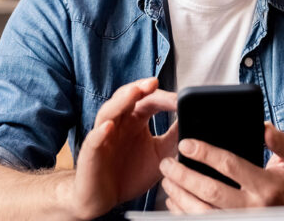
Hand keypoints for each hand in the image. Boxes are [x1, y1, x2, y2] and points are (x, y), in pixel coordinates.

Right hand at [71, 78, 177, 219]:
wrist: (104, 199)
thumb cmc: (129, 175)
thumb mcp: (160, 155)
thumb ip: (174, 138)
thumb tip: (192, 120)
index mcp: (135, 121)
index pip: (148, 101)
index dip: (162, 97)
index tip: (179, 98)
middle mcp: (119, 123)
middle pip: (126, 98)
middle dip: (140, 88)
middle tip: (154, 83)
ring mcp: (104, 136)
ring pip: (109, 112)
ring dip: (121, 101)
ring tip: (134, 92)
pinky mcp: (91, 152)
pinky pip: (94, 139)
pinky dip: (100, 132)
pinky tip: (108, 127)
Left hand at [159, 121, 283, 212]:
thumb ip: (281, 141)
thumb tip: (264, 127)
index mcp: (267, 186)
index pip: (230, 166)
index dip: (205, 154)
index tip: (185, 145)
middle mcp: (253, 208)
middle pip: (210, 191)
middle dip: (184, 176)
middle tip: (167, 163)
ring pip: (202, 212)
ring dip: (180, 196)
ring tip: (167, 180)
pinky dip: (184, 213)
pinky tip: (174, 200)